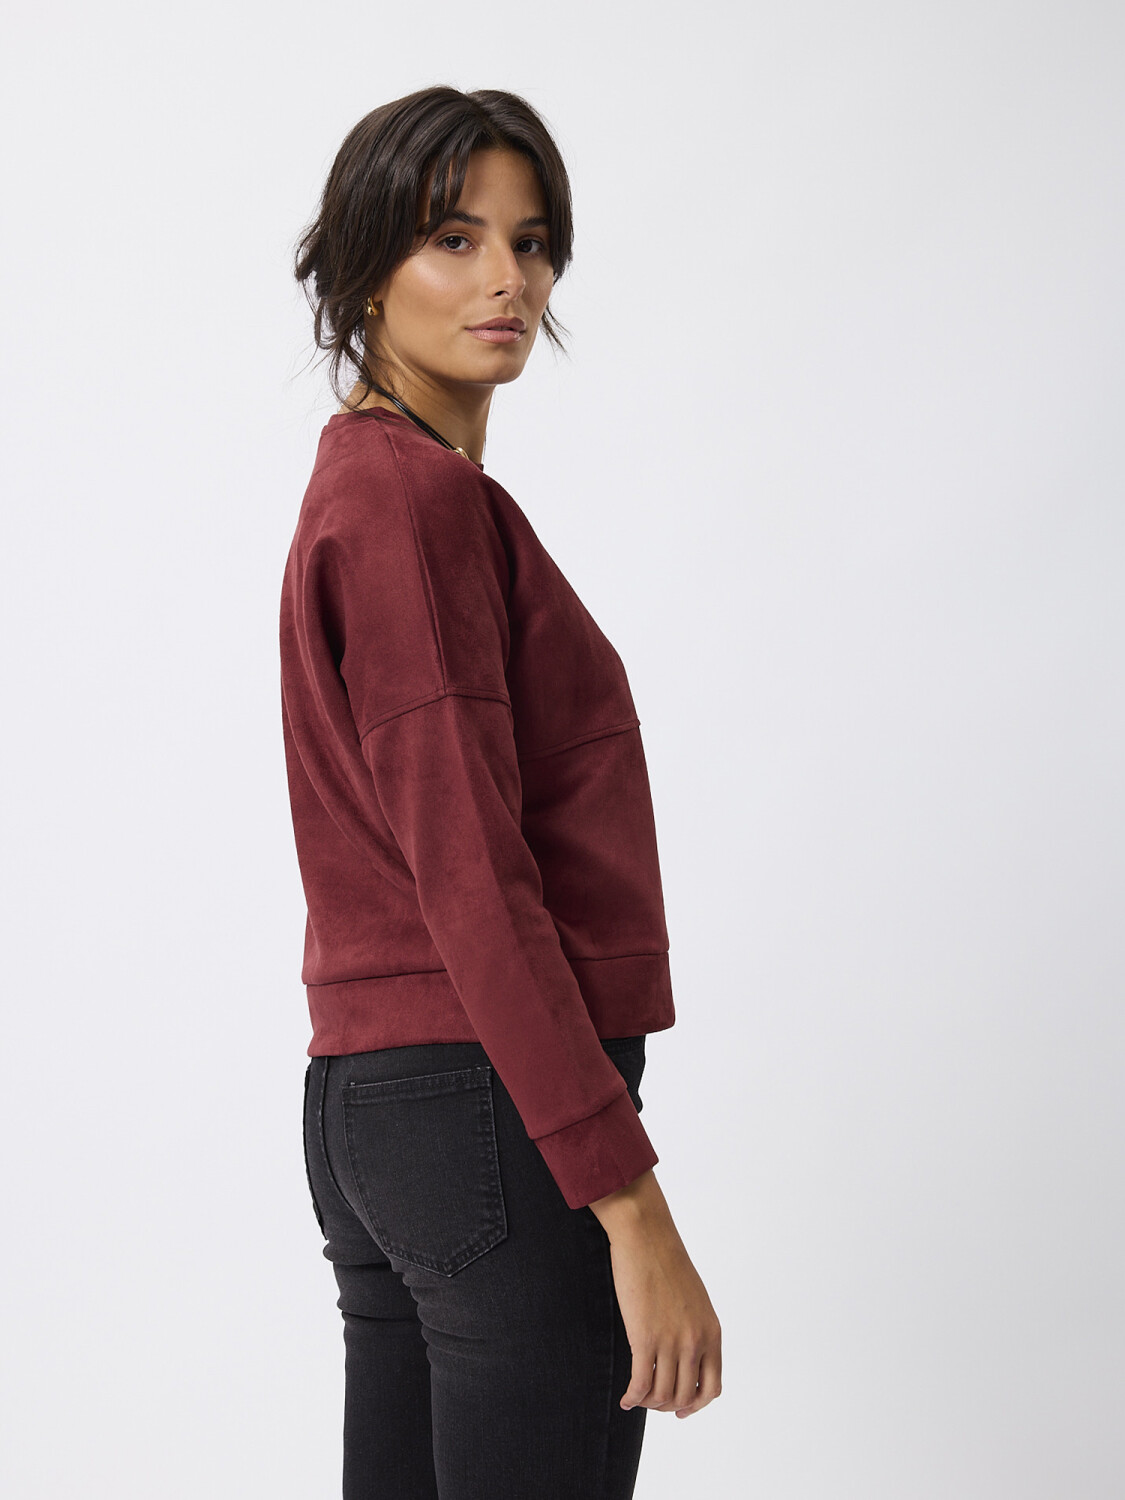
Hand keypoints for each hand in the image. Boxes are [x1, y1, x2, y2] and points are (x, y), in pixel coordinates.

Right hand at [588, 1169, 721, 1417]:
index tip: (680, 1409)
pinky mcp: (645, 1338)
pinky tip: (625, 1399)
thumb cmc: (665, 1260)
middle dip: (666, 1406)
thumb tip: (684, 1353)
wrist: (646, 1235)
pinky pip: (641, 1385)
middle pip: (685, 1396)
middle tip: (651, 1401)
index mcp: (712, 1332)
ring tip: (636, 1397)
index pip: (712, 1387)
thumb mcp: (694, 1299)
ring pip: (662, 1395)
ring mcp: (672, 1342)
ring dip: (648, 1403)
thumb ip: (695, 1327)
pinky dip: (632, 1398)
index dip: (695, 1405)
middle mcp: (696, 1341)